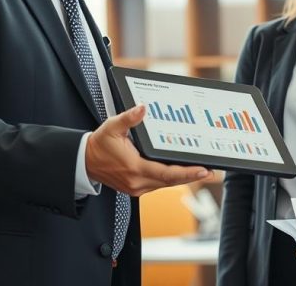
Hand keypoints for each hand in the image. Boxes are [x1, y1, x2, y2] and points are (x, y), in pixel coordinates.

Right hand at [86, 105, 211, 194]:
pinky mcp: (136, 187)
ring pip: (166, 184)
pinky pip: (159, 183)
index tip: (203, 170)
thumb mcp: (112, 127)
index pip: (167, 174)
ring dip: (183, 178)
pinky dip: (171, 178)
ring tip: (201, 170)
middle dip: (191, 176)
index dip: (187, 173)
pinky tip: (182, 170)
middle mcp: (137, 182)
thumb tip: (142, 108)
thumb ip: (128, 118)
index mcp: (134, 168)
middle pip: (171, 181)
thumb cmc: (99, 145)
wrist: (84, 162)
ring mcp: (137, 187)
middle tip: (211, 170)